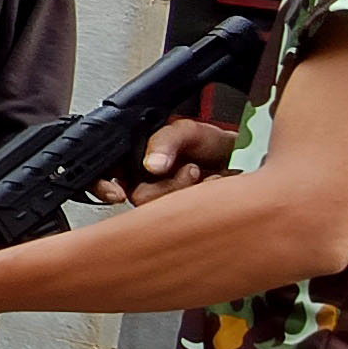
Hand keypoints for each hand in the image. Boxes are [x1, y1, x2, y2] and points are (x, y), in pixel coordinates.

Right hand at [87, 118, 239, 205]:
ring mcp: (162, 202)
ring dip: (189, 191)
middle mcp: (143, 183)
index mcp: (132, 159)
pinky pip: (181, 219)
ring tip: (204, 174)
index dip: (102, 186)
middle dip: (169, 186)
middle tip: (190, 169)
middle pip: (137, 197)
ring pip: (159, 210)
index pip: (102, 174)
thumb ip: (165, 140)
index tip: (117, 193)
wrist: (246, 158)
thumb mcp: (186, 130)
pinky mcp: (180, 216)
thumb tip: (151, 165)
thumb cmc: (210, 143)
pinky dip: (203, 200)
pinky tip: (212, 187)